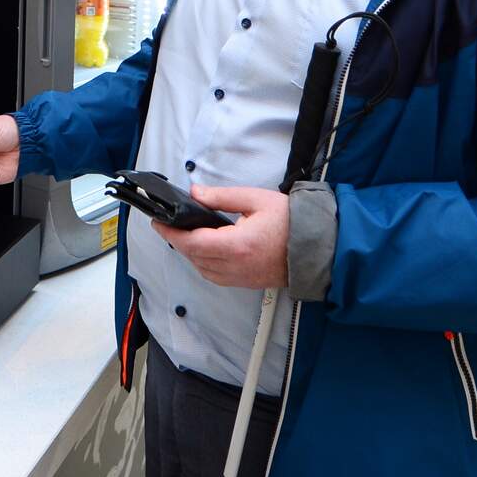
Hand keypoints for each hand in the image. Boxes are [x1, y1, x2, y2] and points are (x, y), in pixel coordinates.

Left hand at [151, 185, 288, 290]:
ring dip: (190, 253)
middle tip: (168, 225)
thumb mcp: (256, 199)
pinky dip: (204, 264)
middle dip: (177, 241)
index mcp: (237, 245)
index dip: (171, 233)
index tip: (158, 223)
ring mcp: (241, 277)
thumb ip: (221, 197)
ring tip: (184, 235)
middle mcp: (236, 266)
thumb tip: (195, 193)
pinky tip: (204, 250)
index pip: (192, 242)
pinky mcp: (246, 283)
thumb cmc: (291, 221)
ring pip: (202, 269)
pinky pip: (215, 276)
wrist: (318, 246)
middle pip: (193, 256)